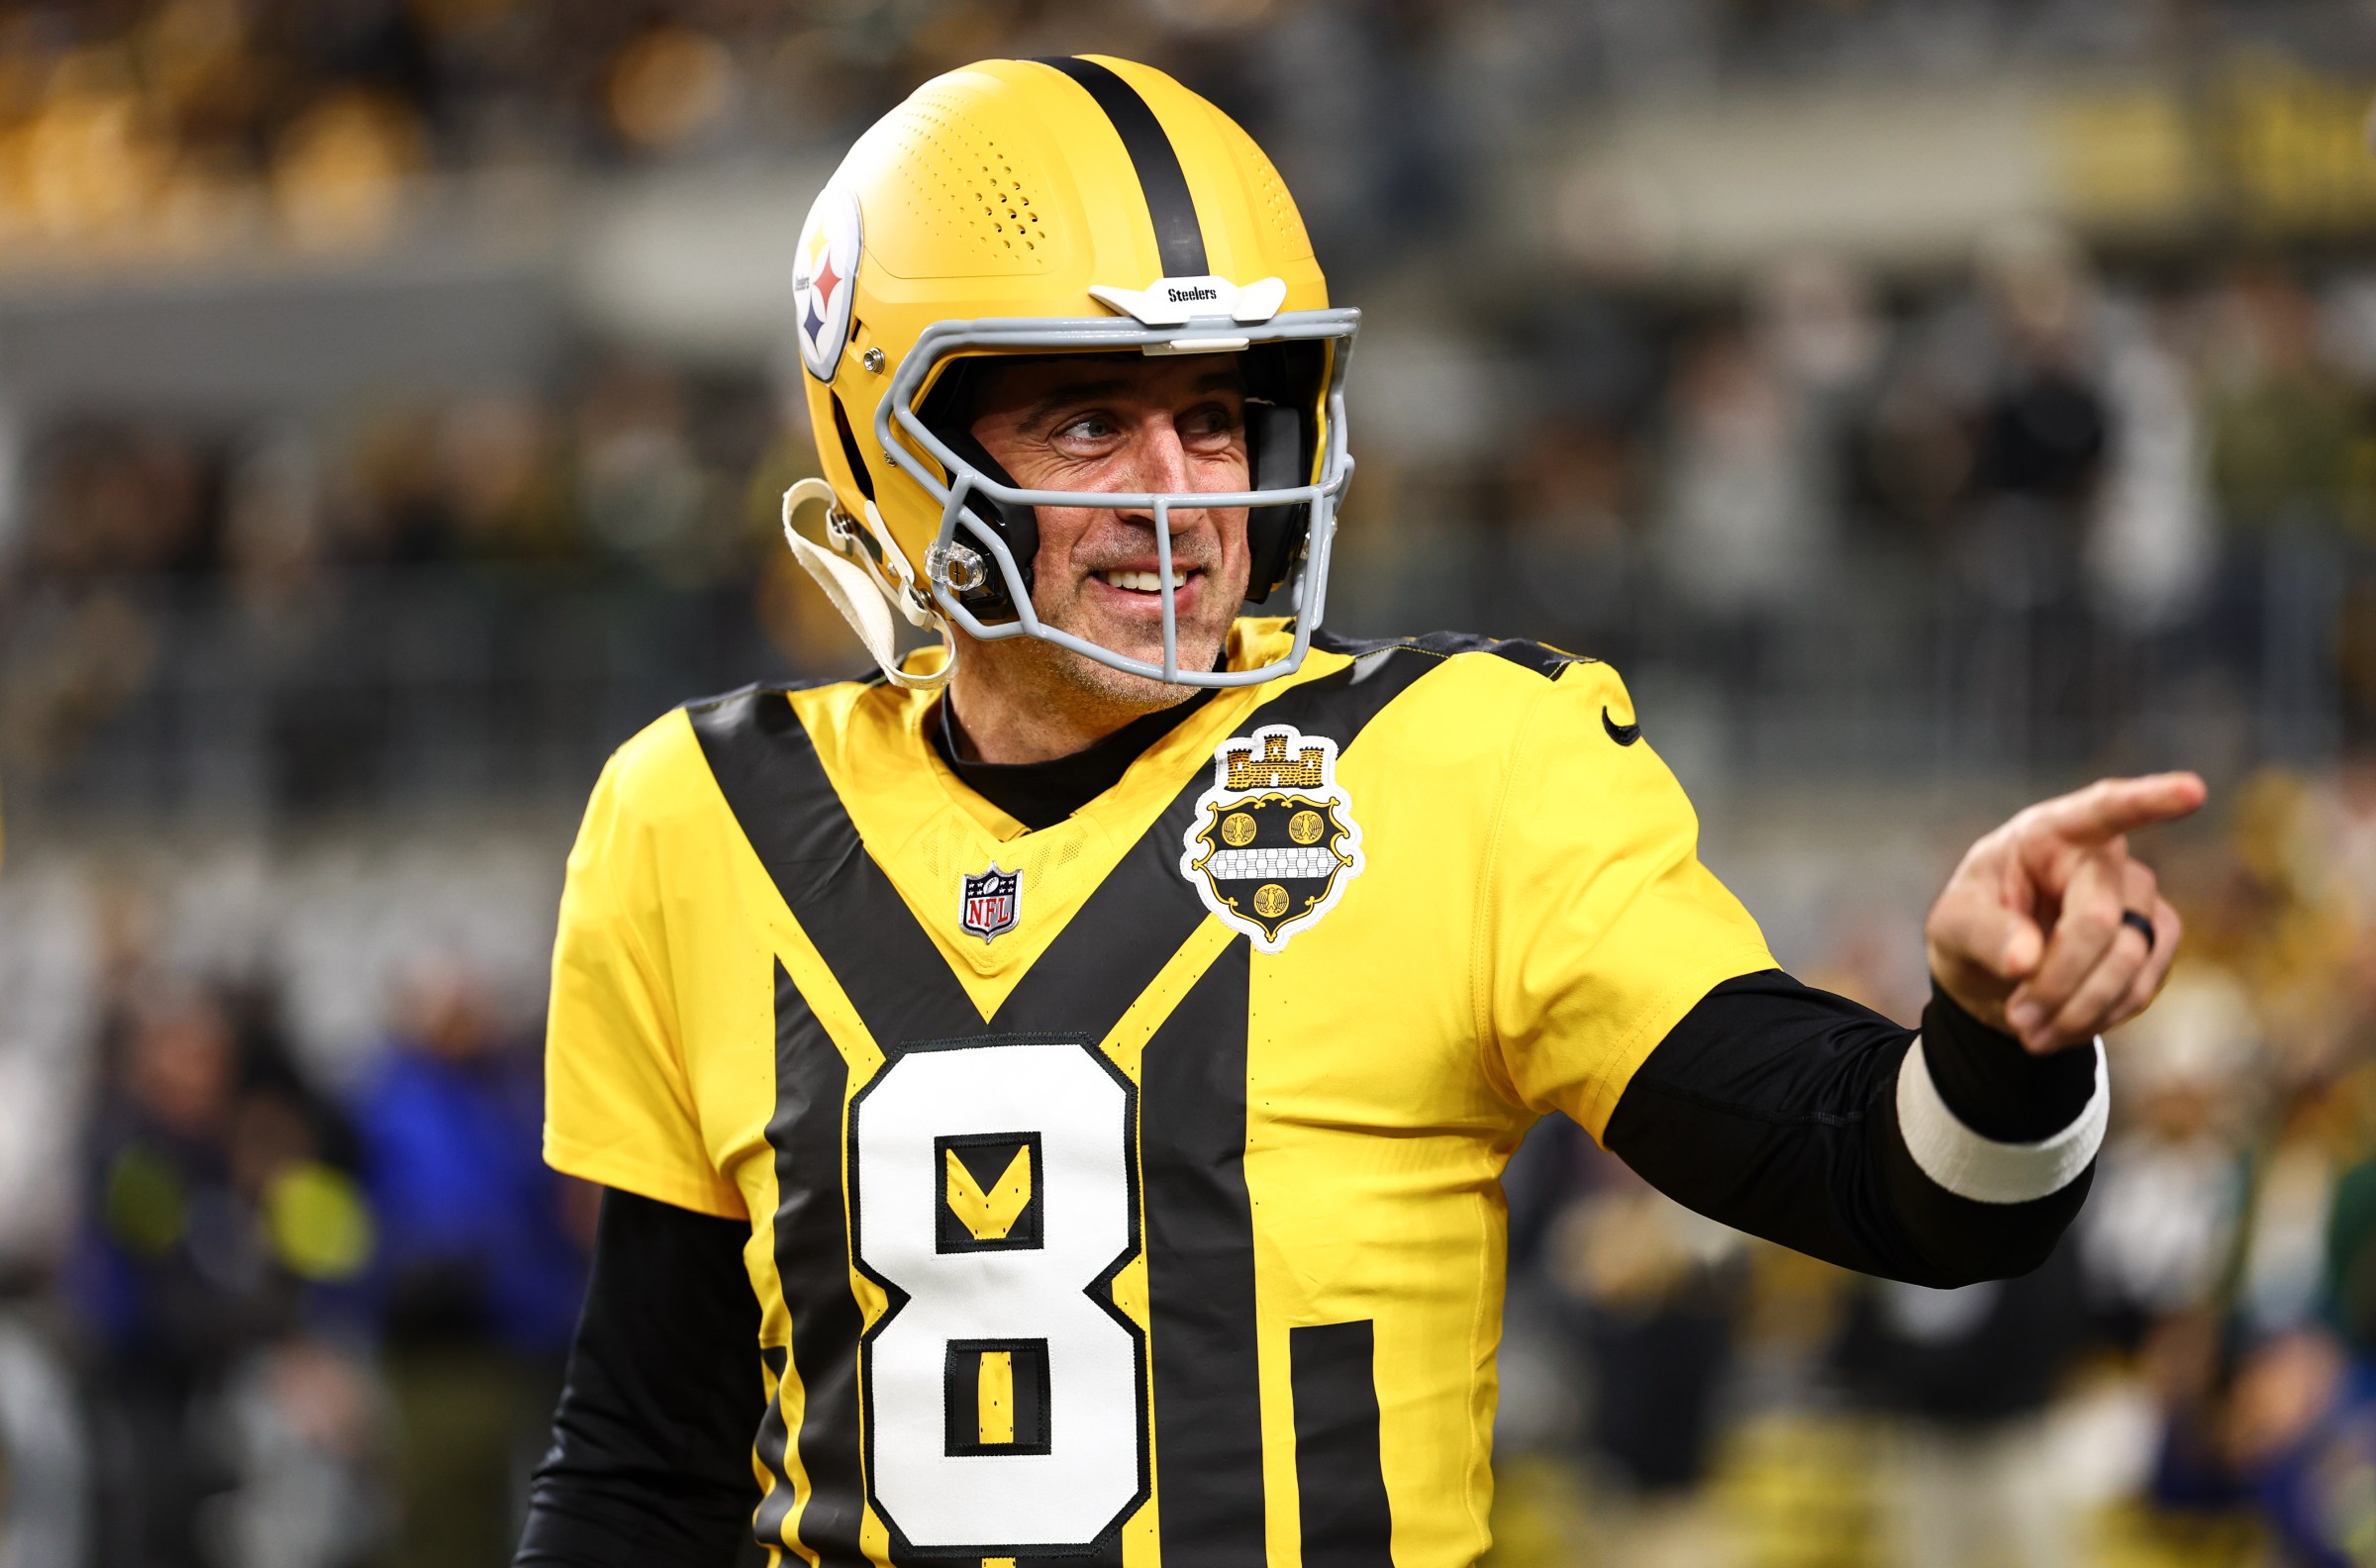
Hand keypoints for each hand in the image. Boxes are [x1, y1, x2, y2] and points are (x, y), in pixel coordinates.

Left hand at [1924, 773, 2205, 1053]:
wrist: (1994, 970)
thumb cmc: (1971, 926)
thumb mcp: (1951, 926)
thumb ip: (1981, 934)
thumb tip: (2026, 959)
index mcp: (2048, 833)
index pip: (2102, 810)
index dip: (2148, 801)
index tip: (2193, 790)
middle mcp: (2102, 857)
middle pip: (2101, 923)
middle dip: (2059, 981)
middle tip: (2018, 1021)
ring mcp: (2136, 896)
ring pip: (2130, 961)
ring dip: (2080, 1009)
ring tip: (2030, 1034)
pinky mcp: (2155, 937)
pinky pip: (2145, 985)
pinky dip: (2102, 1015)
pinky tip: (2065, 1025)